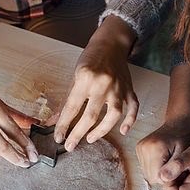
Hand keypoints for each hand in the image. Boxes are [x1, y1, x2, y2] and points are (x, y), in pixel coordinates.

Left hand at [54, 16, 138, 149]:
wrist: (111, 43)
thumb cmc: (90, 58)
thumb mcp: (75, 75)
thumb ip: (68, 99)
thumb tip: (56, 120)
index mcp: (85, 78)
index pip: (72, 107)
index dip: (64, 125)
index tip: (58, 137)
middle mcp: (103, 84)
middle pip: (90, 116)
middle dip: (78, 134)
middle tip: (70, 146)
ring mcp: (119, 87)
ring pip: (113, 115)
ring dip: (101, 131)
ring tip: (89, 139)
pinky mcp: (129, 89)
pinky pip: (133, 107)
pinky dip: (130, 120)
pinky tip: (123, 131)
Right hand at [136, 118, 189, 187]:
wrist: (177, 123)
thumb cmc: (184, 137)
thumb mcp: (184, 154)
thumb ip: (174, 168)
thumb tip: (162, 181)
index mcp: (155, 148)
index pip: (156, 177)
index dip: (168, 179)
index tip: (177, 173)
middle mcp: (143, 148)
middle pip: (150, 177)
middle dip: (163, 176)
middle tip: (174, 168)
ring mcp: (139, 148)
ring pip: (147, 173)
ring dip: (158, 172)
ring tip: (168, 163)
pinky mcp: (138, 149)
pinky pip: (145, 167)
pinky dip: (154, 167)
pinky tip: (162, 160)